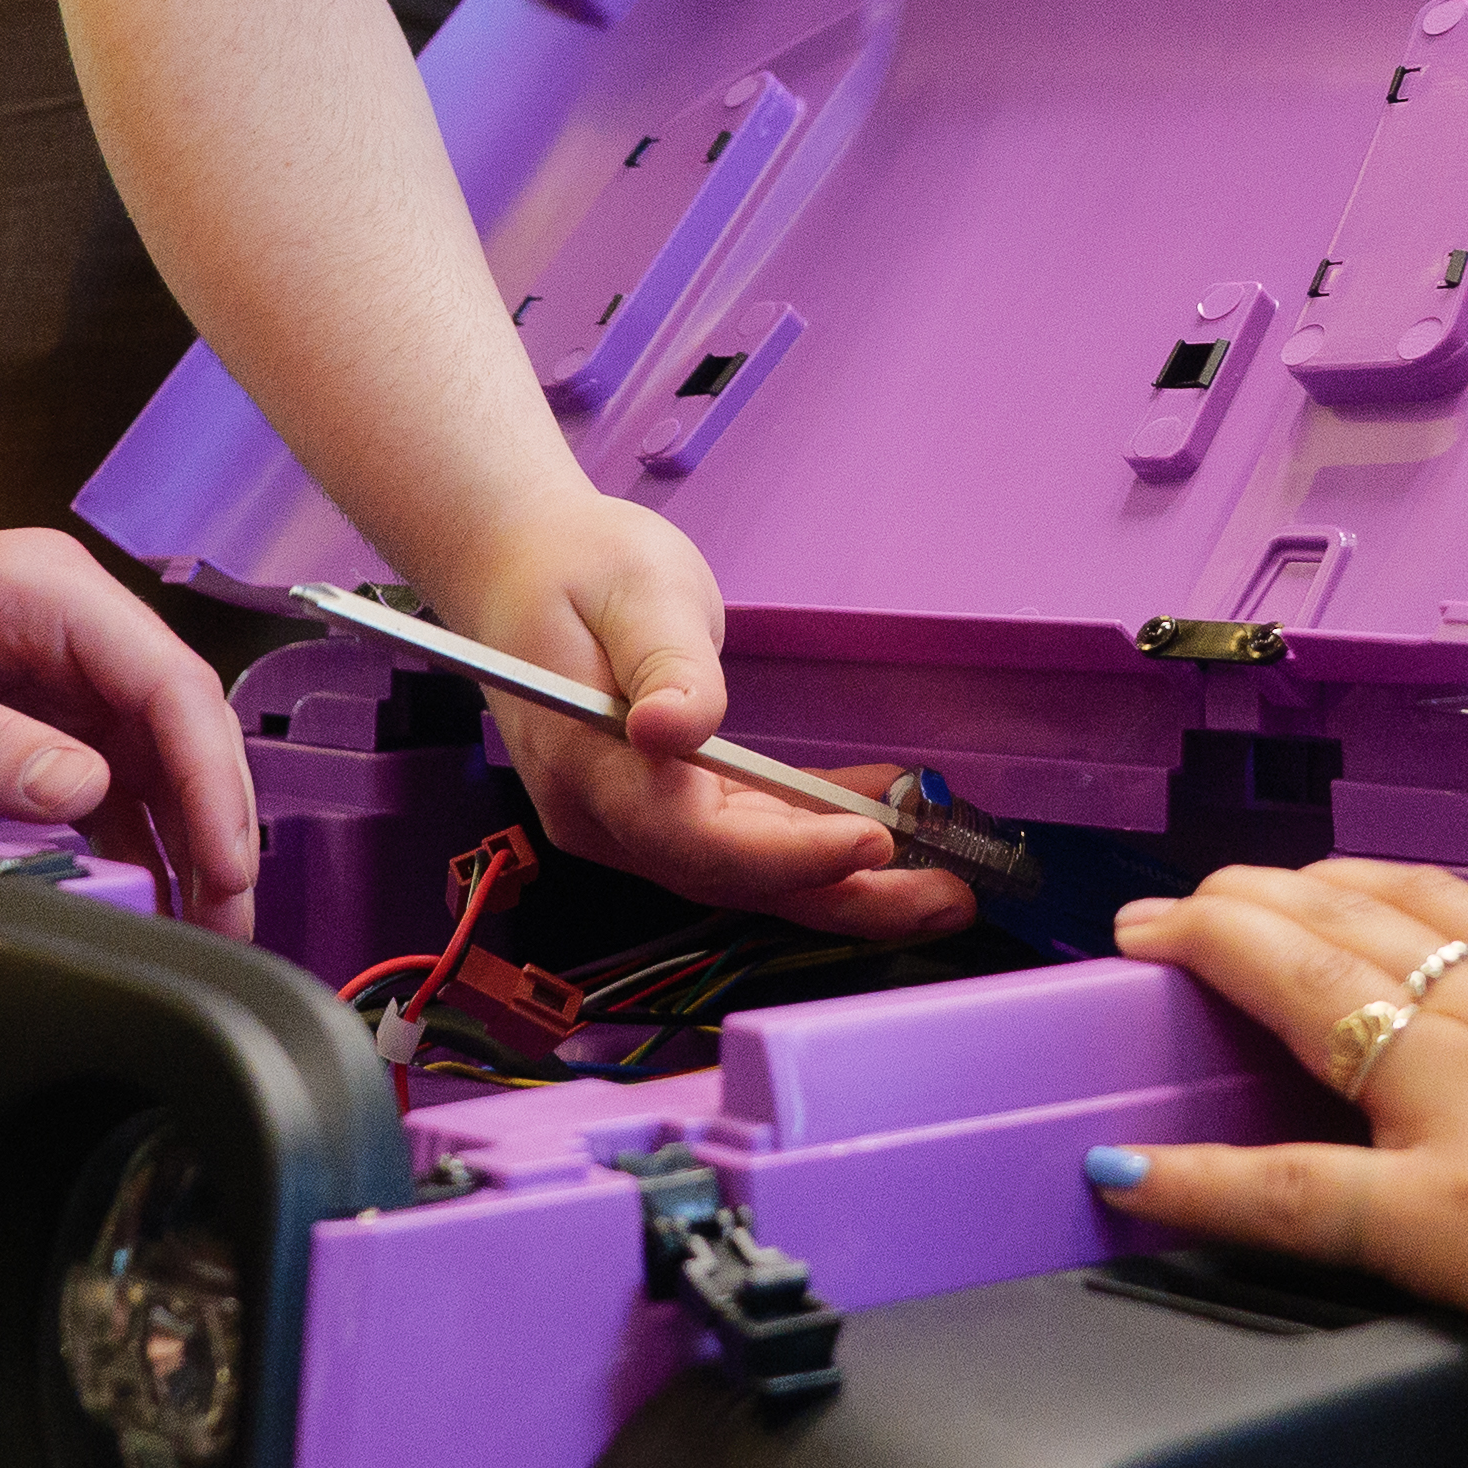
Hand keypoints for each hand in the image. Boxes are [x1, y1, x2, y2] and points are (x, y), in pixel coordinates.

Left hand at [0, 525, 262, 928]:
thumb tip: (85, 793)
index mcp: (44, 588)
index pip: (168, 681)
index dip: (212, 777)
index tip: (226, 862)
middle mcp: (61, 622)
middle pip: (176, 723)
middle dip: (214, 818)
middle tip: (229, 912)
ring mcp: (44, 669)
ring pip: (148, 757)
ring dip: (180, 834)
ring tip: (202, 920)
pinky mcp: (18, 714)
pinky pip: (98, 776)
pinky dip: (127, 834)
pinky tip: (141, 889)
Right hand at [443, 491, 969, 940]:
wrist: (518, 569)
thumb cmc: (574, 568)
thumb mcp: (632, 591)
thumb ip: (663, 664)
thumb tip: (673, 733)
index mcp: (592, 769)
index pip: (696, 838)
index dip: (789, 852)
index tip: (873, 840)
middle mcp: (610, 818)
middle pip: (736, 878)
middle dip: (846, 895)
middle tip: (950, 900)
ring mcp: (636, 821)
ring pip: (751, 872)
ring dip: (847, 882)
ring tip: (944, 884)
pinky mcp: (664, 808)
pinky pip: (749, 838)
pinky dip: (818, 834)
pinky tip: (887, 815)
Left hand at [1094, 859, 1467, 1463]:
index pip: (1460, 915)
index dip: (1363, 889)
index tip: (1309, 884)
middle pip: (1370, 928)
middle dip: (1262, 898)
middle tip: (1188, 897)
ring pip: (1323, 1001)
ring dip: (1221, 955)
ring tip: (1146, 942)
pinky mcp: (1454, 1222)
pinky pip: (1298, 1193)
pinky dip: (1200, 1180)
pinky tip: (1126, 1168)